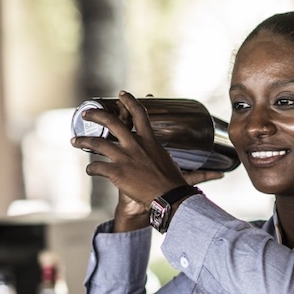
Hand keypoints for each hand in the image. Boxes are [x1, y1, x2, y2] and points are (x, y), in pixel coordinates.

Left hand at [71, 91, 187, 207]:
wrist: (168, 199)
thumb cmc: (175, 185)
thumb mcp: (177, 168)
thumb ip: (184, 163)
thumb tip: (217, 174)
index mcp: (150, 141)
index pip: (139, 113)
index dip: (129, 102)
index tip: (121, 95)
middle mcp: (135, 145)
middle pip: (111, 122)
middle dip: (96, 115)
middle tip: (87, 113)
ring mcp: (124, 158)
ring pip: (97, 143)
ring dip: (83, 140)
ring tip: (75, 141)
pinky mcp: (116, 172)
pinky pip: (97, 167)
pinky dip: (92, 169)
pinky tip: (90, 171)